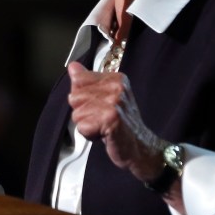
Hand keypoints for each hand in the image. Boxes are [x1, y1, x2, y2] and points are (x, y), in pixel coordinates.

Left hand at [66, 61, 166, 184]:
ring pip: (77, 113)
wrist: (141, 147)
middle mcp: (116, 87)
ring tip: (103, 127)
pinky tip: (104, 134)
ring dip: (86, 125)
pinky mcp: (111, 118)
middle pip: (74, 97)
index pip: (78, 80)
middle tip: (101, 119)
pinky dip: (90, 135)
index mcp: (115, 78)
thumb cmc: (122, 125)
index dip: (83, 98)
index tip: (99, 105)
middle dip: (83, 112)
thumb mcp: (105, 98)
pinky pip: (83, 127)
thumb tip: (73, 67)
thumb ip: (87, 82)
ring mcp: (115, 102)